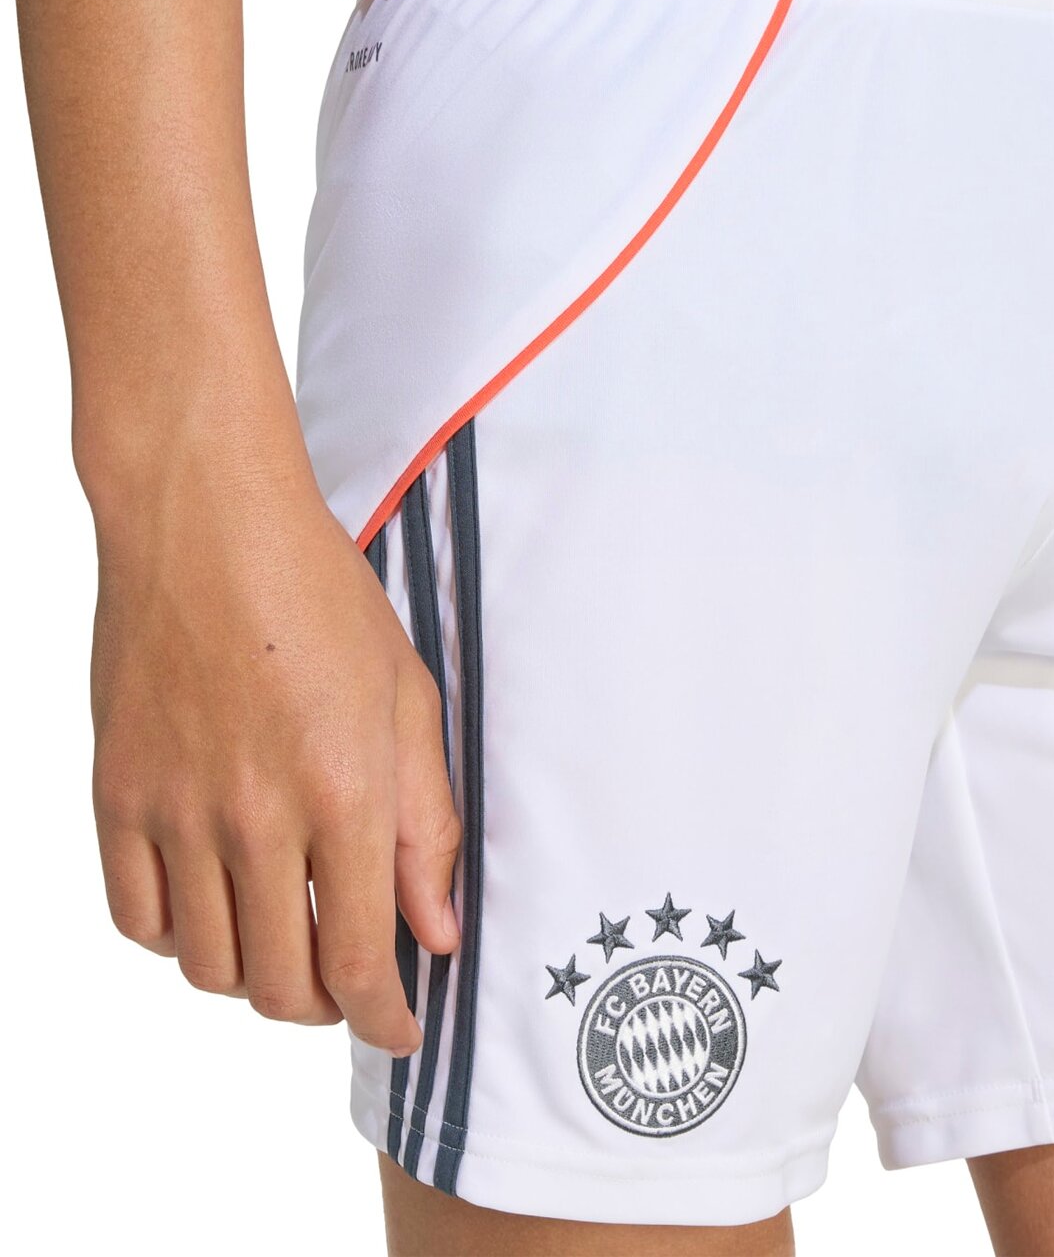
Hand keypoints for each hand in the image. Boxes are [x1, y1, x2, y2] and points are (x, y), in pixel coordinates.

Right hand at [88, 465, 458, 1055]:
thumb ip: (425, 824)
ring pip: (207, 965)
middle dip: (327, 1003)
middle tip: (347, 976)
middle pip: (281, 982)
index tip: (399, 1029)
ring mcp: (175, 810)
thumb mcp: (407, 698)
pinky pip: (136, 917)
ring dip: (254, 976)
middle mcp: (255, 817)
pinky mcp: (116, 793)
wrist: (207, 523)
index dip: (385, 1017)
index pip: (361, 960)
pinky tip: (213, 901)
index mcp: (344, 792)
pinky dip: (178, 938)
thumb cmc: (321, 597)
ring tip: (284, 936)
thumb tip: (436, 931)